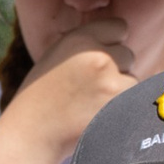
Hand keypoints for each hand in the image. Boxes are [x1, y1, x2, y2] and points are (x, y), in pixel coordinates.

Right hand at [0, 17, 139, 163]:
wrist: (30, 136)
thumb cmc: (40, 99)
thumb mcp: (56, 57)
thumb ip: (85, 45)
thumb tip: (119, 40)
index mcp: (79, 39)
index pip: (120, 28)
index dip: (111, 44)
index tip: (98, 62)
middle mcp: (97, 56)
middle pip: (128, 55)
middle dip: (115, 70)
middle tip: (89, 89)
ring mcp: (110, 82)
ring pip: (132, 80)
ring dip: (119, 91)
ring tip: (91, 105)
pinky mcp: (118, 106)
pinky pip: (133, 101)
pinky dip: (121, 109)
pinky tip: (99, 116)